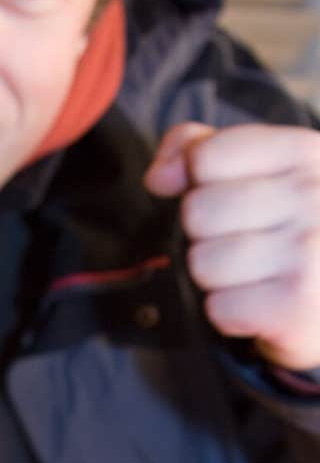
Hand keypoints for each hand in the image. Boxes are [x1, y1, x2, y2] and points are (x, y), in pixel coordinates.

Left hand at [144, 121, 319, 371]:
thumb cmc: (288, 230)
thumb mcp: (256, 171)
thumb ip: (199, 149)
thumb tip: (158, 178)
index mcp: (304, 151)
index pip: (205, 157)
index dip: (200, 184)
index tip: (232, 199)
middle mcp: (313, 194)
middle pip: (197, 212)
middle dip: (207, 235)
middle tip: (246, 245)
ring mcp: (309, 250)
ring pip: (202, 262)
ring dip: (216, 278)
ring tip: (253, 276)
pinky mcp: (297, 304)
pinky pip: (218, 308)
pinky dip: (230, 313)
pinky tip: (260, 304)